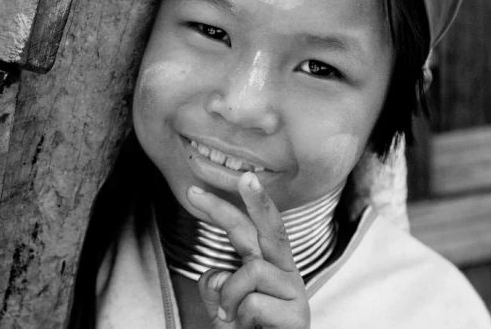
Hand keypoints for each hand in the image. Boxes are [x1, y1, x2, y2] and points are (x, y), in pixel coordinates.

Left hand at [186, 172, 310, 328]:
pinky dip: (241, 319)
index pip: (245, 229)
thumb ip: (218, 286)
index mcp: (267, 265)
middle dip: (256, 200)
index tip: (192, 191)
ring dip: (230, 299)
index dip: (220, 209)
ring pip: (250, 272)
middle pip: (270, 227)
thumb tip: (217, 272)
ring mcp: (294, 291)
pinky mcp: (298, 313)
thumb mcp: (223, 309)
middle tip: (245, 177)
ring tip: (234, 321)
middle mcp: (284, 271)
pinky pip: (253, 303)